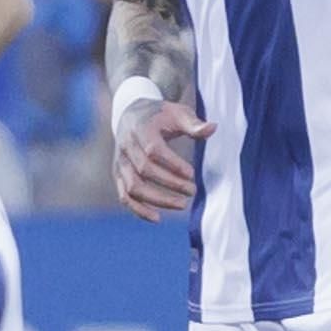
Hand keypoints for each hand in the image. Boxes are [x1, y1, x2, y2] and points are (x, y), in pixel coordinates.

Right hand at [112, 93, 211, 218]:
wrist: (131, 114)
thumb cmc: (161, 115)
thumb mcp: (177, 113)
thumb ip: (193, 123)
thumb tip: (212, 129)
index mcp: (140, 128)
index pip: (153, 151)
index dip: (173, 165)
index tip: (192, 174)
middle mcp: (126, 146)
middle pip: (144, 170)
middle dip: (170, 183)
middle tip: (192, 191)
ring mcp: (120, 162)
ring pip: (133, 186)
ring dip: (157, 199)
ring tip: (182, 204)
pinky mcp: (118, 174)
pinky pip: (124, 195)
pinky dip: (138, 209)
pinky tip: (157, 218)